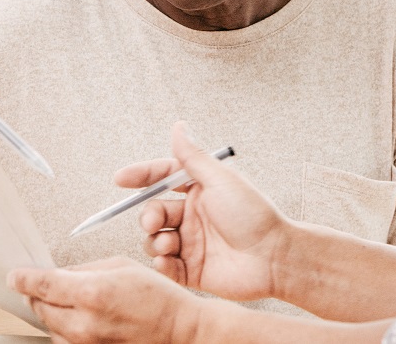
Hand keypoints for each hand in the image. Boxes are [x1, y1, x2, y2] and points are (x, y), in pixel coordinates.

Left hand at [8, 257, 200, 343]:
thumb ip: (85, 269)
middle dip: (35, 293)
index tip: (14, 276)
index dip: (23, 278)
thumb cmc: (158, 298)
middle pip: (40, 307)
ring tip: (63, 299)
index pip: (42, 285)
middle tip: (35, 283)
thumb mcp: (121, 266)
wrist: (179, 330)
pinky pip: (64, 341)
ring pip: (49, 327)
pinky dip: (62, 327)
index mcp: (93, 293)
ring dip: (49, 311)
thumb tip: (60, 273)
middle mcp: (85, 323)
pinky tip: (75, 316)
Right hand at [115, 122, 289, 301]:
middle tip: (153, 222)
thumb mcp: (220, 179)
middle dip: (148, 216)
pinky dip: (161, 264)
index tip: (120, 179)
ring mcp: (192, 243)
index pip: (163, 178)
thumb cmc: (254, 214)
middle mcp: (193, 216)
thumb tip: (178, 125)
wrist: (274, 258)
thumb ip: (193, 156)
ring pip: (155, 239)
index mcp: (200, 190)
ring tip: (167, 244)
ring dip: (154, 241)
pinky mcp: (192, 270)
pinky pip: (165, 267)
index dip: (141, 176)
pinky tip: (167, 261)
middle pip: (154, 211)